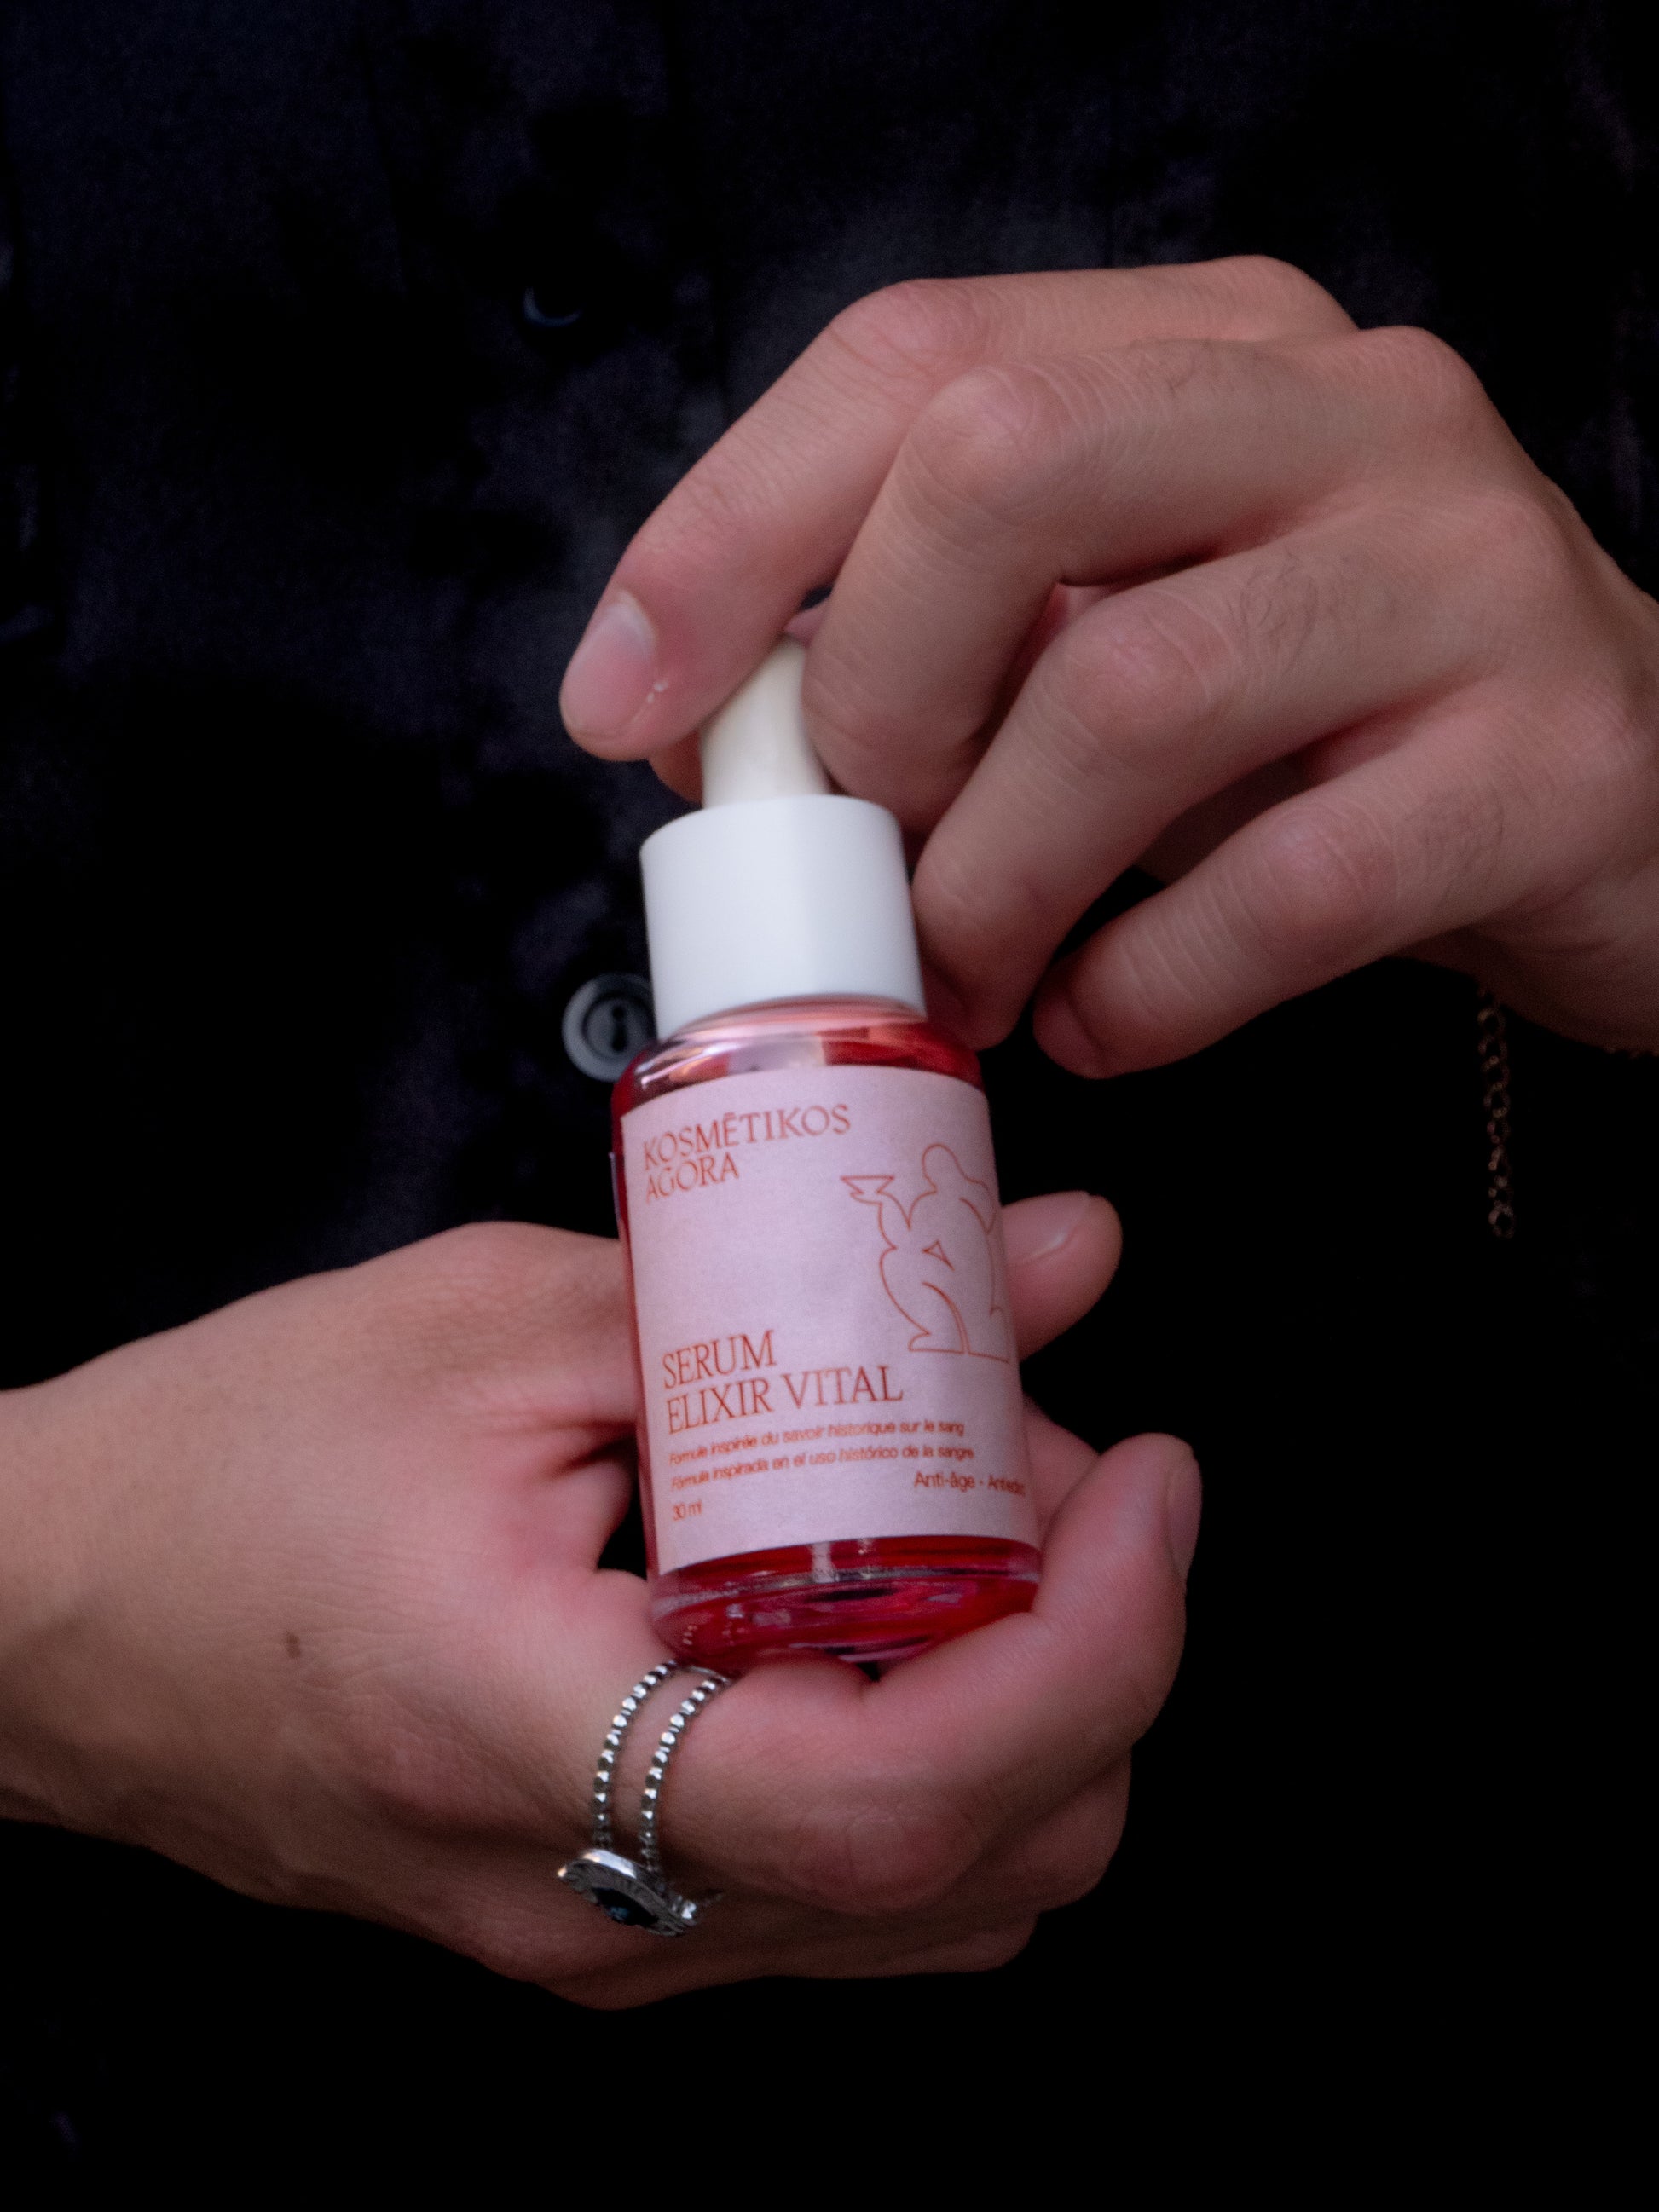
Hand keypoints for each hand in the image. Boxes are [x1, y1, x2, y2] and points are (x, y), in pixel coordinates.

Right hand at [0, 1199, 1195, 2007]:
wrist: (54, 1617)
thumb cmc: (231, 1458)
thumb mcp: (503, 1318)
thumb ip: (796, 1292)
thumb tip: (1056, 1253)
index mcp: (533, 1732)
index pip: (892, 1799)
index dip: (1088, 1647)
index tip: (1147, 1480)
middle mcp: (588, 1902)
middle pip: (977, 1875)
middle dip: (1102, 1665)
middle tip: (1076, 1472)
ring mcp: (602, 1950)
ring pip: (944, 1910)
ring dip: (1039, 1715)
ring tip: (993, 1528)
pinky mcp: (606, 1930)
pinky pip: (852, 1895)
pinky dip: (944, 1755)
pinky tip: (891, 1610)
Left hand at [560, 257, 1658, 1066]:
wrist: (1634, 809)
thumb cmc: (1334, 732)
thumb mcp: (1137, 631)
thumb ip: (966, 636)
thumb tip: (722, 720)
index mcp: (1211, 350)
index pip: (917, 358)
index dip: (730, 528)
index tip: (624, 705)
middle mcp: (1345, 415)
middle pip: (1004, 465)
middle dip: (870, 694)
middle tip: (857, 855)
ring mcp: (1460, 577)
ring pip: (1130, 694)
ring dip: (987, 884)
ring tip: (961, 981)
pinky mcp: (1541, 763)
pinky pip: (1279, 889)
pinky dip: (1141, 989)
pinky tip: (1103, 1018)